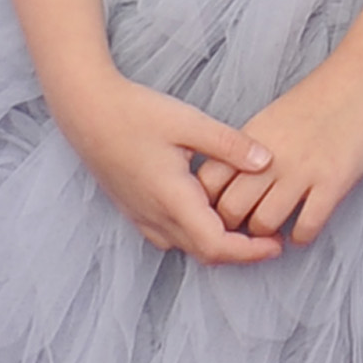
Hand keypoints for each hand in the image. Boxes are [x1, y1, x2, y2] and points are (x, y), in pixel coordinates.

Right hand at [49, 68, 288, 261]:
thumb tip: (268, 162)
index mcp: (172, 200)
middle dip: (240, 251)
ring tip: (247, 226)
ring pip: (186, 245)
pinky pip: (169, 235)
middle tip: (271, 237)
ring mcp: (141, 216)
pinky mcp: (133, 208)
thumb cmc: (135, 112)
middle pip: (204, 252)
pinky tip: (209, 212)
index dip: (250, 252)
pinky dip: (195, 234)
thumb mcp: (189, 122)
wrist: (85, 109)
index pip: (216, 246)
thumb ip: (230, 145)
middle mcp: (155, 216)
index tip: (277, 245)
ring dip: (217, 243)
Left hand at [201, 52, 362, 249]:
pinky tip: (304, 230)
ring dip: (268, 235)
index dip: (210, 203)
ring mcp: (302, 170)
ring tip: (277, 233)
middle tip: (247, 232)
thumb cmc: (324, 94)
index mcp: (251, 138)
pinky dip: (301, 237)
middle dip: (235, 228)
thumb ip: (251, 147)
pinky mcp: (334, 181)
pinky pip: (306, 226)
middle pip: (229, 210)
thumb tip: (236, 180)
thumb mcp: (274, 116)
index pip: (208, 183)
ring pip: (263, 224)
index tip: (223, 210)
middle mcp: (269, 156)